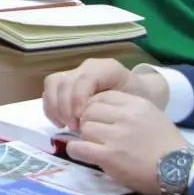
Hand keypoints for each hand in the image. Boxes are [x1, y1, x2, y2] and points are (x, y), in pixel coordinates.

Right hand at [42, 58, 168, 131]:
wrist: (143, 95)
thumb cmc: (141, 101)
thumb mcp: (136, 105)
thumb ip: (114, 109)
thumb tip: (89, 121)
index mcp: (107, 69)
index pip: (83, 80)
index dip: (77, 99)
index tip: (81, 120)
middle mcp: (88, 67)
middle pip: (64, 81)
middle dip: (64, 107)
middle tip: (74, 127)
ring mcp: (76, 73)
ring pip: (53, 83)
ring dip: (55, 107)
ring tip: (65, 125)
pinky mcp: (68, 82)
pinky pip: (50, 90)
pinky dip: (51, 107)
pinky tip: (60, 122)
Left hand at [65, 90, 188, 194]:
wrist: (181, 170)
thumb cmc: (167, 145)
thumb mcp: (151, 116)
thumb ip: (127, 110)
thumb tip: (96, 108)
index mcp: (136, 104)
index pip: (101, 96)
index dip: (94, 107)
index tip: (96, 118)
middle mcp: (125, 116)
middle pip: (89, 111)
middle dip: (88, 122)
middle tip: (94, 134)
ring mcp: (117, 136)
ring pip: (84, 128)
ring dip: (85, 138)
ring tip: (95, 146)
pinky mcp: (109, 155)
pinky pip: (79, 147)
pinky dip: (76, 150)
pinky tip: (82, 153)